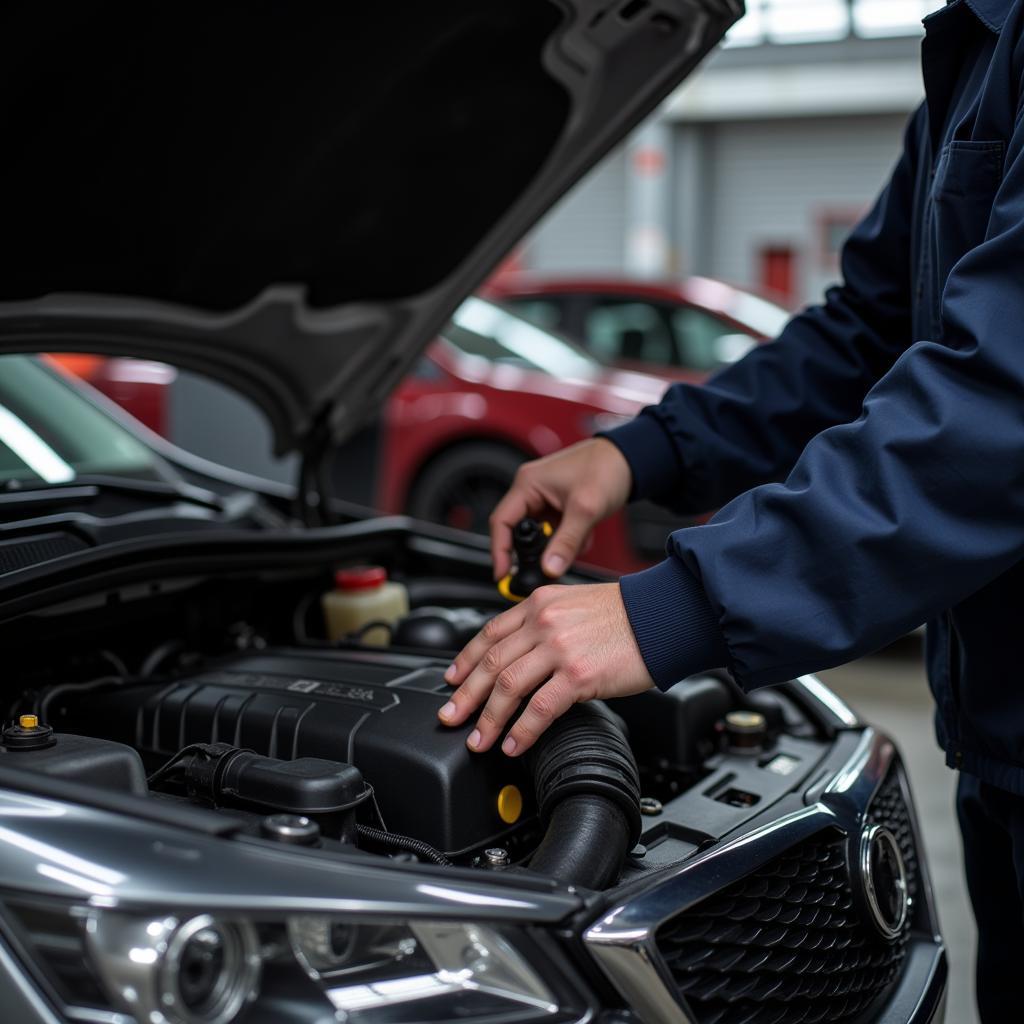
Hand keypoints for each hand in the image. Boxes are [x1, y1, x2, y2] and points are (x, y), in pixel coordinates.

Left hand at [437, 582, 653, 754]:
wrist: (662, 616)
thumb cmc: (626, 614)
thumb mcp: (574, 604)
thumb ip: (544, 624)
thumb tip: (523, 654)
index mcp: (539, 605)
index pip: (489, 634)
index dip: (465, 661)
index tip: (452, 680)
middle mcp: (544, 623)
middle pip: (491, 663)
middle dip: (465, 695)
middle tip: (450, 716)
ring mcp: (559, 649)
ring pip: (507, 688)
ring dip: (488, 719)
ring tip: (478, 740)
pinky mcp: (578, 675)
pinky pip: (539, 708)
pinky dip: (522, 731)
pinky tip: (513, 744)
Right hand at [490, 438, 631, 580]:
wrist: (630, 458)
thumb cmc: (606, 467)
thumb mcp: (585, 509)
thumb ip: (566, 542)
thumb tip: (549, 569)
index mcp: (528, 483)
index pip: (502, 522)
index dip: (499, 551)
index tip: (503, 575)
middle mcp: (532, 489)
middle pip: (520, 530)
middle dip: (537, 549)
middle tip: (548, 565)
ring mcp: (545, 497)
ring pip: (542, 533)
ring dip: (558, 544)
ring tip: (579, 540)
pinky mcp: (559, 504)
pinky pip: (556, 530)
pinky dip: (569, 538)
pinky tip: (586, 535)